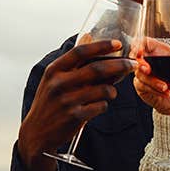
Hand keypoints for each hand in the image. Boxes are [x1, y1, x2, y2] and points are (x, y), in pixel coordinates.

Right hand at [17, 39, 136, 170]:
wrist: (37, 133)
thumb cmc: (49, 104)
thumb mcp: (53, 80)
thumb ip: (72, 63)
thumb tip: (90, 37)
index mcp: (54, 71)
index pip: (80, 52)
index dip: (101, 46)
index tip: (118, 44)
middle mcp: (59, 84)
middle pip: (97, 69)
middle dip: (120, 65)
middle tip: (132, 65)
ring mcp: (67, 101)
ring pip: (104, 89)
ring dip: (112, 90)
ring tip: (110, 92)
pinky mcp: (75, 117)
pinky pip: (101, 106)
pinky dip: (104, 105)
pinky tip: (98, 106)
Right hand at [133, 26, 169, 114]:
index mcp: (160, 52)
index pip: (143, 42)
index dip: (138, 44)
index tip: (140, 50)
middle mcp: (151, 62)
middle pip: (136, 58)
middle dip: (140, 64)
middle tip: (148, 70)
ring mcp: (145, 75)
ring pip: (139, 74)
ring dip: (152, 81)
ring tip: (166, 87)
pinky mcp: (143, 87)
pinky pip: (142, 85)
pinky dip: (154, 90)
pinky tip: (164, 92)